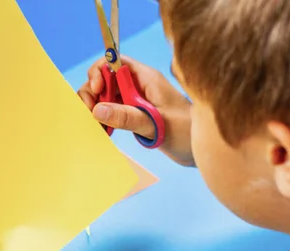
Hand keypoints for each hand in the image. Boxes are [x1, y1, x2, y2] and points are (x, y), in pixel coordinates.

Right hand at [78, 56, 194, 165]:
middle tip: (89, 114)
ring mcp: (136, 100)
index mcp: (146, 79)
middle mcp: (139, 86)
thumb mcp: (155, 123)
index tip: (96, 91)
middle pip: (105, 78)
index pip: (115, 62)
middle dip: (93, 92)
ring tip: (95, 126)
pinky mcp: (135, 115)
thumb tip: (98, 110)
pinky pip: (112, 110)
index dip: (100, 72)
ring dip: (96, 108)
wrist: (200, 150)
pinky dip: (103, 119)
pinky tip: (104, 132)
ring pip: (106, 95)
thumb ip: (127, 117)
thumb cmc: (186, 133)